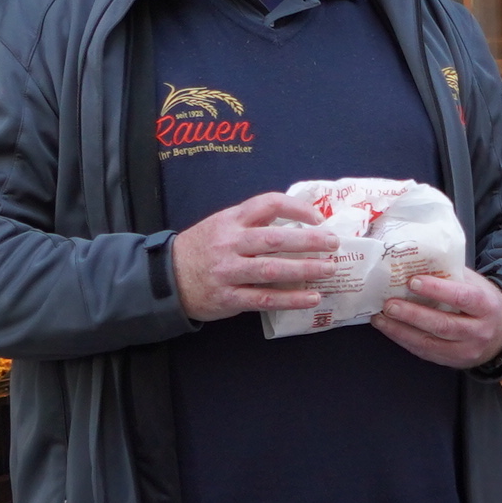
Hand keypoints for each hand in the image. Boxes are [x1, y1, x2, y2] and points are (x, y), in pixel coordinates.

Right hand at [171, 190, 337, 322]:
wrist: (167, 278)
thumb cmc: (203, 248)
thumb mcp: (222, 224)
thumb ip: (253, 222)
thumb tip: (299, 222)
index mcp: (232, 220)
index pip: (268, 204)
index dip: (297, 208)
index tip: (319, 218)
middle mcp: (231, 243)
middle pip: (275, 239)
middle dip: (309, 241)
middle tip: (334, 244)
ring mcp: (229, 271)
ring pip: (272, 270)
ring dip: (305, 270)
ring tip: (329, 270)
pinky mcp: (229, 297)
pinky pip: (264, 298)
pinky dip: (290, 299)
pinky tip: (312, 298)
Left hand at [377, 265, 501, 369]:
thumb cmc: (482, 302)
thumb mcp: (475, 284)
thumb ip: (451, 274)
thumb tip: (416, 261)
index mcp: (486, 305)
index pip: (461, 297)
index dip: (437, 290)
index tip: (413, 281)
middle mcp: (478, 331)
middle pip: (443, 324)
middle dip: (412, 314)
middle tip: (388, 304)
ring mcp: (466, 350)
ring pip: (430, 343)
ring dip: (401, 330)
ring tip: (380, 318)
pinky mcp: (453, 362)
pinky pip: (425, 353)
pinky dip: (405, 340)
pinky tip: (390, 329)